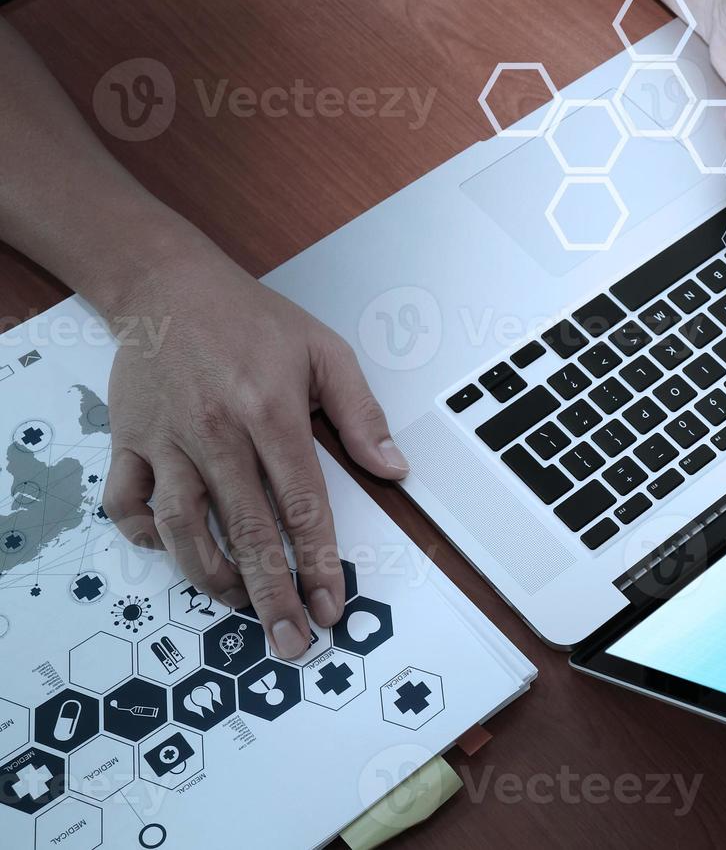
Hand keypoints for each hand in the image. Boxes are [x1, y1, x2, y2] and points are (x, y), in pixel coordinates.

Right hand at [102, 251, 408, 657]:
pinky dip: (147, 536)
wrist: (168, 285)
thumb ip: (362, 415)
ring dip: (213, 577)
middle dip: (272, 596)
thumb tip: (395, 470)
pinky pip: (129, 504)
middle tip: (290, 641)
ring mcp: (167, 440)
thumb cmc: (254, 321)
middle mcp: (217, 433)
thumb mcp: (325, 352)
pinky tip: (174, 551)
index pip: (303, 505)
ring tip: (241, 607)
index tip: (332, 606)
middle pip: (247, 532)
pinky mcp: (128, 441)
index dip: (320, 563)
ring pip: (184, 528)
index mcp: (272, 412)